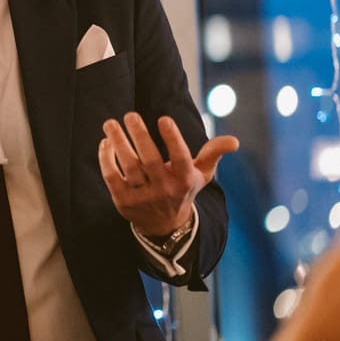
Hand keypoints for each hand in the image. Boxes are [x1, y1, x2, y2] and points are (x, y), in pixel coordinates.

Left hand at [98, 112, 238, 236]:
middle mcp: (164, 189)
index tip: (163, 118)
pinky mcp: (124, 201)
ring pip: (128, 166)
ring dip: (118, 142)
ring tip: (110, 123)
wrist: (164, 225)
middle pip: (150, 159)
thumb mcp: (202, 174)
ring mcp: (143, 196)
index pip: (180, 158)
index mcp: (185, 179)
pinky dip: (106, 159)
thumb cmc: (182, 188)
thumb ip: (213, 154)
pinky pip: (112, 177)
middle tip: (130, 115)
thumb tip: (234, 141)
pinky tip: (106, 142)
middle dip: (139, 135)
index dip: (173, 138)